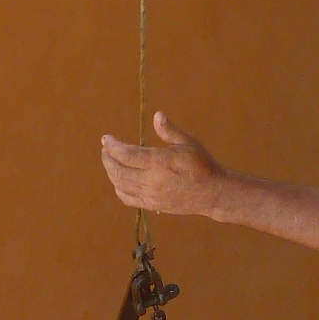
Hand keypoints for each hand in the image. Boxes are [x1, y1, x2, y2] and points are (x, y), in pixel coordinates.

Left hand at [100, 113, 224, 216]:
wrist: (213, 193)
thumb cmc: (202, 164)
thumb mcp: (188, 143)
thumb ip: (169, 130)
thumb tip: (157, 114)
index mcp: (159, 163)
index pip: (126, 154)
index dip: (112, 146)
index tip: (106, 138)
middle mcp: (152, 181)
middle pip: (118, 170)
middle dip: (107, 158)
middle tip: (106, 149)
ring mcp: (151, 195)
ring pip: (120, 185)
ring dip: (111, 172)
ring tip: (110, 161)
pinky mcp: (152, 205)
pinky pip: (127, 198)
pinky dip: (118, 188)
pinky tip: (119, 180)